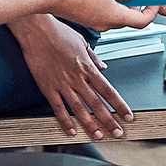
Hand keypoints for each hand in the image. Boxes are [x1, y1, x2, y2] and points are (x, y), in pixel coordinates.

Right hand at [9, 14, 134, 139]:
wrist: (37, 30)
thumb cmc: (58, 32)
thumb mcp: (82, 42)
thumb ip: (93, 57)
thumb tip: (103, 66)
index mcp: (87, 67)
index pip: (108, 90)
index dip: (119, 105)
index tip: (127, 116)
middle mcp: (77, 78)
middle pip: (97, 104)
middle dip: (109, 120)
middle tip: (117, 133)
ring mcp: (62, 84)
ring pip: (79, 109)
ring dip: (90, 124)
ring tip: (98, 135)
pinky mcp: (48, 87)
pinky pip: (58, 108)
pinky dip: (65, 121)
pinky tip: (72, 131)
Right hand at [50, 0, 157, 32]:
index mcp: (115, 17)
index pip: (142, 22)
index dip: (151, 13)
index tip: (154, 5)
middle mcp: (105, 24)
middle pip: (128, 20)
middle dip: (137, 8)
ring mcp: (94, 22)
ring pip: (115, 17)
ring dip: (122, 6)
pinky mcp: (85, 18)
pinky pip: (103, 14)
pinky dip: (109, 6)